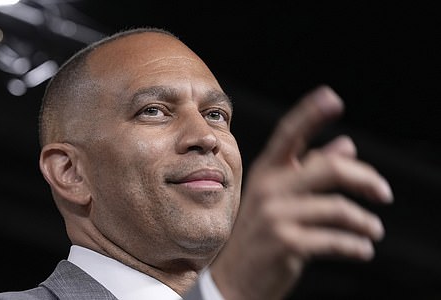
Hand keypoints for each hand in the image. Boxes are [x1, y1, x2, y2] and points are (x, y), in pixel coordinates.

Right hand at [211, 85, 392, 299]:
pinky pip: (335, 240)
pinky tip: (362, 249)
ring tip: (373, 231)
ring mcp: (275, 215)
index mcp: (266, 172)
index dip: (310, 114)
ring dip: (365, 222)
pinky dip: (356, 246)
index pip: (288, 135)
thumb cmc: (261, 236)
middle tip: (384, 192)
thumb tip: (346, 144)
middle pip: (328, 168)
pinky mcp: (286, 242)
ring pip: (337, 208)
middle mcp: (268, 188)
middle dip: (365, 178)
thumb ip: (311, 169)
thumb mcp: (280, 198)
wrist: (236, 280)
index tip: (332, 97)